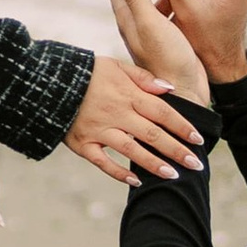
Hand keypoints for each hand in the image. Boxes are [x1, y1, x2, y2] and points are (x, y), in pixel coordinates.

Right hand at [64, 51, 203, 185]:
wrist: (47, 80)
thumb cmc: (86, 71)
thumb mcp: (115, 65)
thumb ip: (143, 77)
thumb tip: (169, 90)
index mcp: (127, 94)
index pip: (162, 112)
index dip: (182, 126)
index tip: (199, 139)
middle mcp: (116, 113)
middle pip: (152, 134)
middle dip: (176, 150)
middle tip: (196, 164)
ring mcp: (98, 130)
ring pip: (132, 150)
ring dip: (154, 164)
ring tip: (173, 175)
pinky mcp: (82, 143)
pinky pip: (102, 162)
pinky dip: (119, 173)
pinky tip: (137, 181)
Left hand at [110, 0, 208, 102]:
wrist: (187, 93)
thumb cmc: (167, 60)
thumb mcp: (149, 23)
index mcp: (128, 20)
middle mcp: (138, 26)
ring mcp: (155, 34)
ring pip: (158, 3)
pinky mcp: (171, 40)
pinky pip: (172, 14)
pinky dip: (178, 3)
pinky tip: (191, 0)